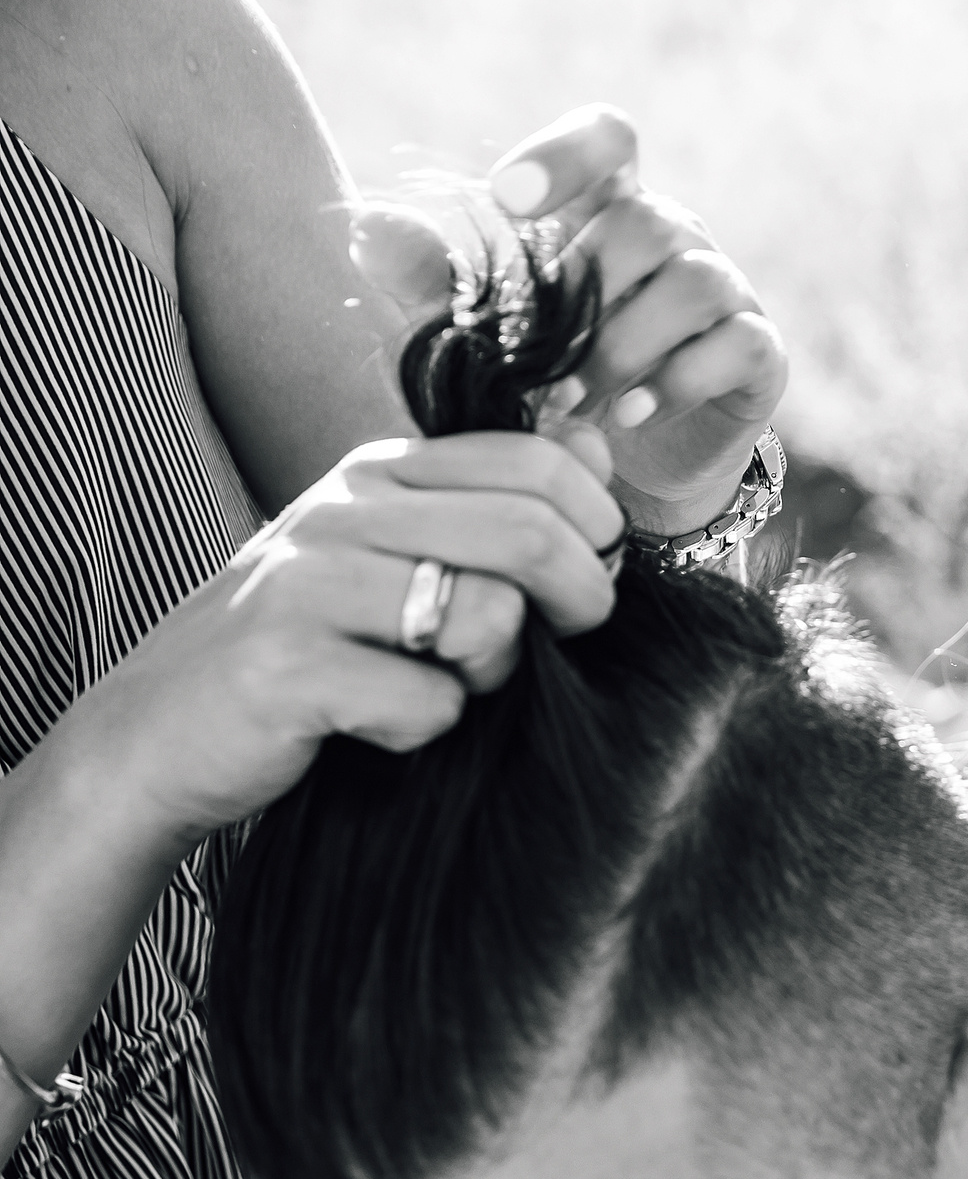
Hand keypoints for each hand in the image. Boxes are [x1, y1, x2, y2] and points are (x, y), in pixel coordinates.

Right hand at [69, 430, 619, 845]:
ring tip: (438, 684)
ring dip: (492, 676)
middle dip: (581, 601)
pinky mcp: (288, 667)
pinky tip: (370, 723)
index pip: (538, 464)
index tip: (593, 580)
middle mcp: (342, 510)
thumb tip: (595, 445)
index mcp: (379, 474)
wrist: (158, 734)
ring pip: (490, 619)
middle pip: (530, 533)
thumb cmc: (303, 648)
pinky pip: (430, 703)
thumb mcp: (396, 557)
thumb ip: (496, 500)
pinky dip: (423, 729)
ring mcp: (308, 583)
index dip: (597, 530)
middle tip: (562, 644)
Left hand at [350, 104, 787, 536]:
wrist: (623, 476)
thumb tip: (366, 226)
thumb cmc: (546, 385)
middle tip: (539, 368)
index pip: (609, 138)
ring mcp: (726, 292)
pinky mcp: (759, 354)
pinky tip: (626, 417)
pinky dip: (676, 381)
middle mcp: (676, 236)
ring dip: (625, 345)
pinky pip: (737, 345)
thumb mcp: (478, 338)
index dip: (567, 153)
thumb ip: (428, 283)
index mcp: (608, 208)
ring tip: (576, 403)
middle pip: (645, 222)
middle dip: (585, 296)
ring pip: (693, 281)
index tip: (509, 200)